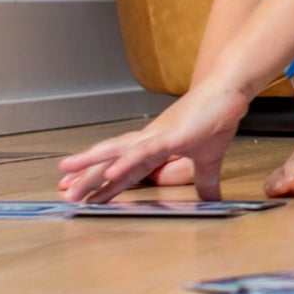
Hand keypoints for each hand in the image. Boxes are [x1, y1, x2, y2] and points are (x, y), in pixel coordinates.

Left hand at [57, 82, 248, 202]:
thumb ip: (205, 181)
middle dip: (87, 178)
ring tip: (68, 178)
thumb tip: (212, 200)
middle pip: (111, 161)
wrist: (228, 93)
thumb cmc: (217, 119)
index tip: (85, 197)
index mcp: (155, 147)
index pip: (124, 170)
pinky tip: (108, 173)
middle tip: (65, 193)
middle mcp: (148, 140)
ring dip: (91, 166)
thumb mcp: (209, 160)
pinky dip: (125, 163)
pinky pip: (143, 152)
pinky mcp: (170, 136)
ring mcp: (156, 136)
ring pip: (116, 153)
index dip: (104, 184)